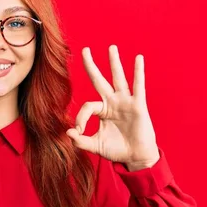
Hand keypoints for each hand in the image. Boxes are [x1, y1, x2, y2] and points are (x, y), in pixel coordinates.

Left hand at [66, 45, 159, 170]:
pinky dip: (138, 72)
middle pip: (99, 80)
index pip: (87, 106)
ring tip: (112, 48)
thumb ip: (80, 141)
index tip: (78, 131)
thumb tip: (68, 132)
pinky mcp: (138, 106)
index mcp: (102, 110)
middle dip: (91, 65)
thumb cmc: (117, 150)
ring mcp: (125, 102)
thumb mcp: (95, 145)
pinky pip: (138, 86)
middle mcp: (112, 102)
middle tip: (84, 50)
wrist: (136, 158)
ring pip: (118, 78)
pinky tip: (138, 59)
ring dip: (114, 63)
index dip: (80, 117)